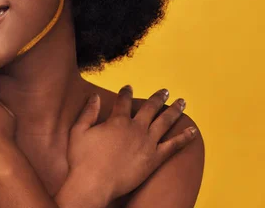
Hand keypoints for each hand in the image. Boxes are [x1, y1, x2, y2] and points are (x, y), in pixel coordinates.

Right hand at [62, 86, 196, 202]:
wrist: (94, 184)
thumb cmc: (82, 159)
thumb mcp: (79, 131)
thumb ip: (88, 112)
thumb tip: (96, 96)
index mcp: (117, 120)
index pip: (124, 100)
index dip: (126, 92)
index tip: (129, 87)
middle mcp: (135, 128)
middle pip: (149, 108)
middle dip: (158, 98)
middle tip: (165, 91)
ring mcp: (147, 143)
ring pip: (165, 122)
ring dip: (174, 110)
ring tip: (182, 102)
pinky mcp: (154, 159)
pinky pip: (174, 146)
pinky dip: (184, 137)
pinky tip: (193, 131)